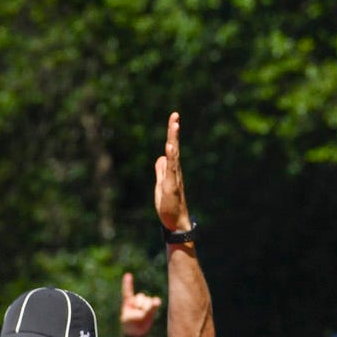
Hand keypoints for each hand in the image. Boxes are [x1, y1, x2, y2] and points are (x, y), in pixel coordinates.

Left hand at [121, 272, 161, 336]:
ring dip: (147, 307)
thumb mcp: (136, 318)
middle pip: (141, 297)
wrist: (136, 333)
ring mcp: (143, 304)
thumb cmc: (132, 326)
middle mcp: (135, 301)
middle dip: (141, 305)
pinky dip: (156, 302)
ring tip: (143, 316)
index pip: (127, 292)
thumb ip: (147, 310)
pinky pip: (155, 301)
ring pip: (148, 300)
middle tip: (138, 315)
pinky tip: (156, 301)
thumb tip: (157, 301)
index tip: (128, 275)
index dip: (128, 283)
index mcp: (127, 303)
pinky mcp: (150, 307)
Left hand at [153, 113, 190, 232]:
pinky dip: (171, 158)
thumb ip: (161, 171)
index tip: (174, 118)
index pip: (171, 148)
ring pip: (174, 156)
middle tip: (175, 115)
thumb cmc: (169, 205)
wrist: (176, 221)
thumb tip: (161, 157)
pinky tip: (169, 148)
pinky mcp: (171, 186)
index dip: (171, 134)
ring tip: (174, 125)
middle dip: (173, 131)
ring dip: (173, 140)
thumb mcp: (161, 184)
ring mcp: (174, 177)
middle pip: (173, 147)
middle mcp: (175, 170)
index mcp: (172, 169)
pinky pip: (171, 170)